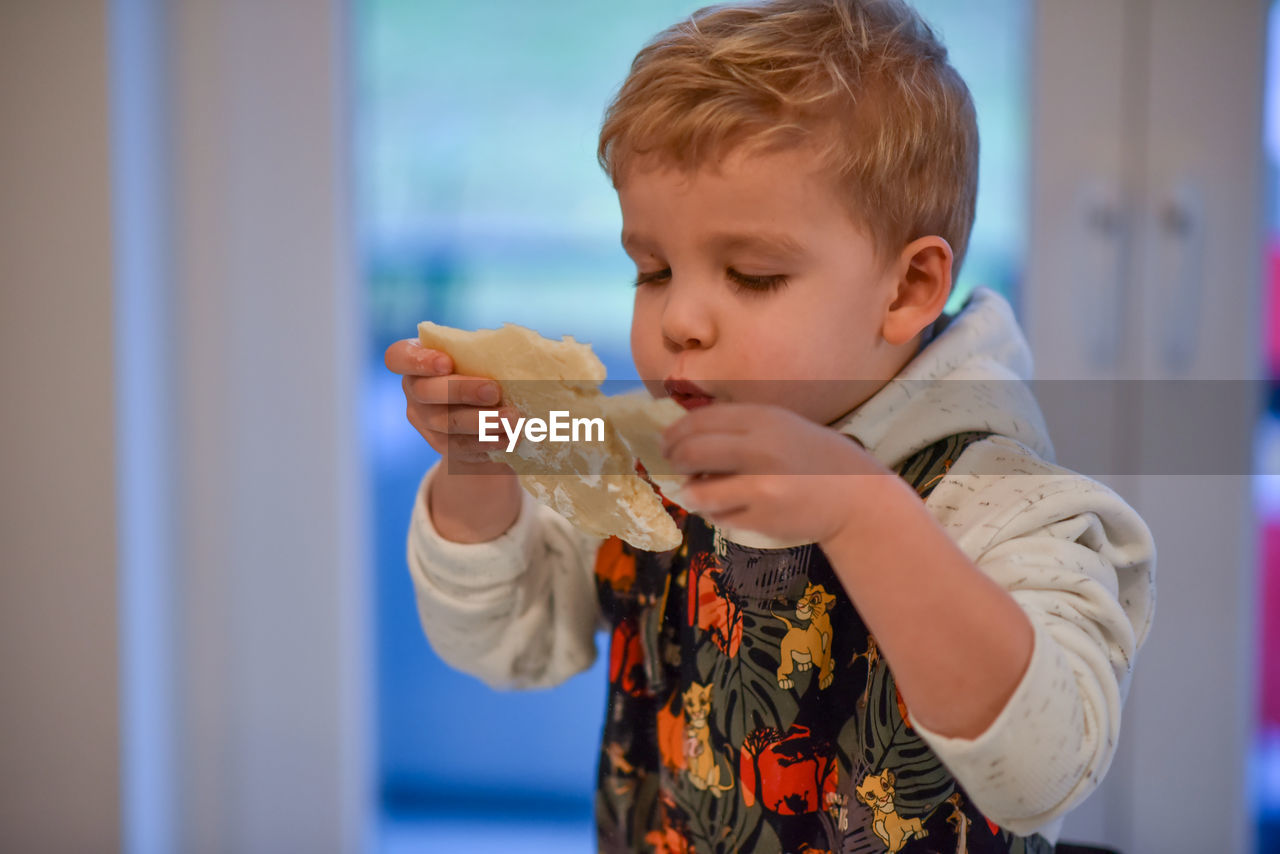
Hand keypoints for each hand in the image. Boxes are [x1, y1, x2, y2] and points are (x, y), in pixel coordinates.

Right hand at [384, 338, 516, 474]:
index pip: (399, 357)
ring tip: (512, 418)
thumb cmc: (482, 371)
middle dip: (462, 390)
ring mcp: (424, 420)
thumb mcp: (479, 357)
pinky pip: (462, 445)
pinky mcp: (441, 444)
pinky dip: (488, 441)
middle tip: (494, 390)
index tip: (446, 363)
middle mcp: (414, 390)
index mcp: (416, 359)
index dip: (419, 360)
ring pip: (447, 422)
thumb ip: (485, 353)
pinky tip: (509, 437)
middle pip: (426, 392)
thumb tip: (519, 352)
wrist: (482, 417)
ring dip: (482, 420)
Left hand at [659, 402, 894, 544]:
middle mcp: (759, 447)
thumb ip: (740, 429)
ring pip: (698, 490)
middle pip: (692, 451)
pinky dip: (714, 512)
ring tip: (696, 492)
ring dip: (689, 492)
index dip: (675, 432)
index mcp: (763, 418)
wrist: (857, 498)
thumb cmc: (816, 459)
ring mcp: (760, 484)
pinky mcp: (762, 516)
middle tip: (673, 466)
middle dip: (674, 460)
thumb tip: (684, 437)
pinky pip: (719, 515)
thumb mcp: (782, 427)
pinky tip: (727, 507)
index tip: (666, 442)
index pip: (700, 420)